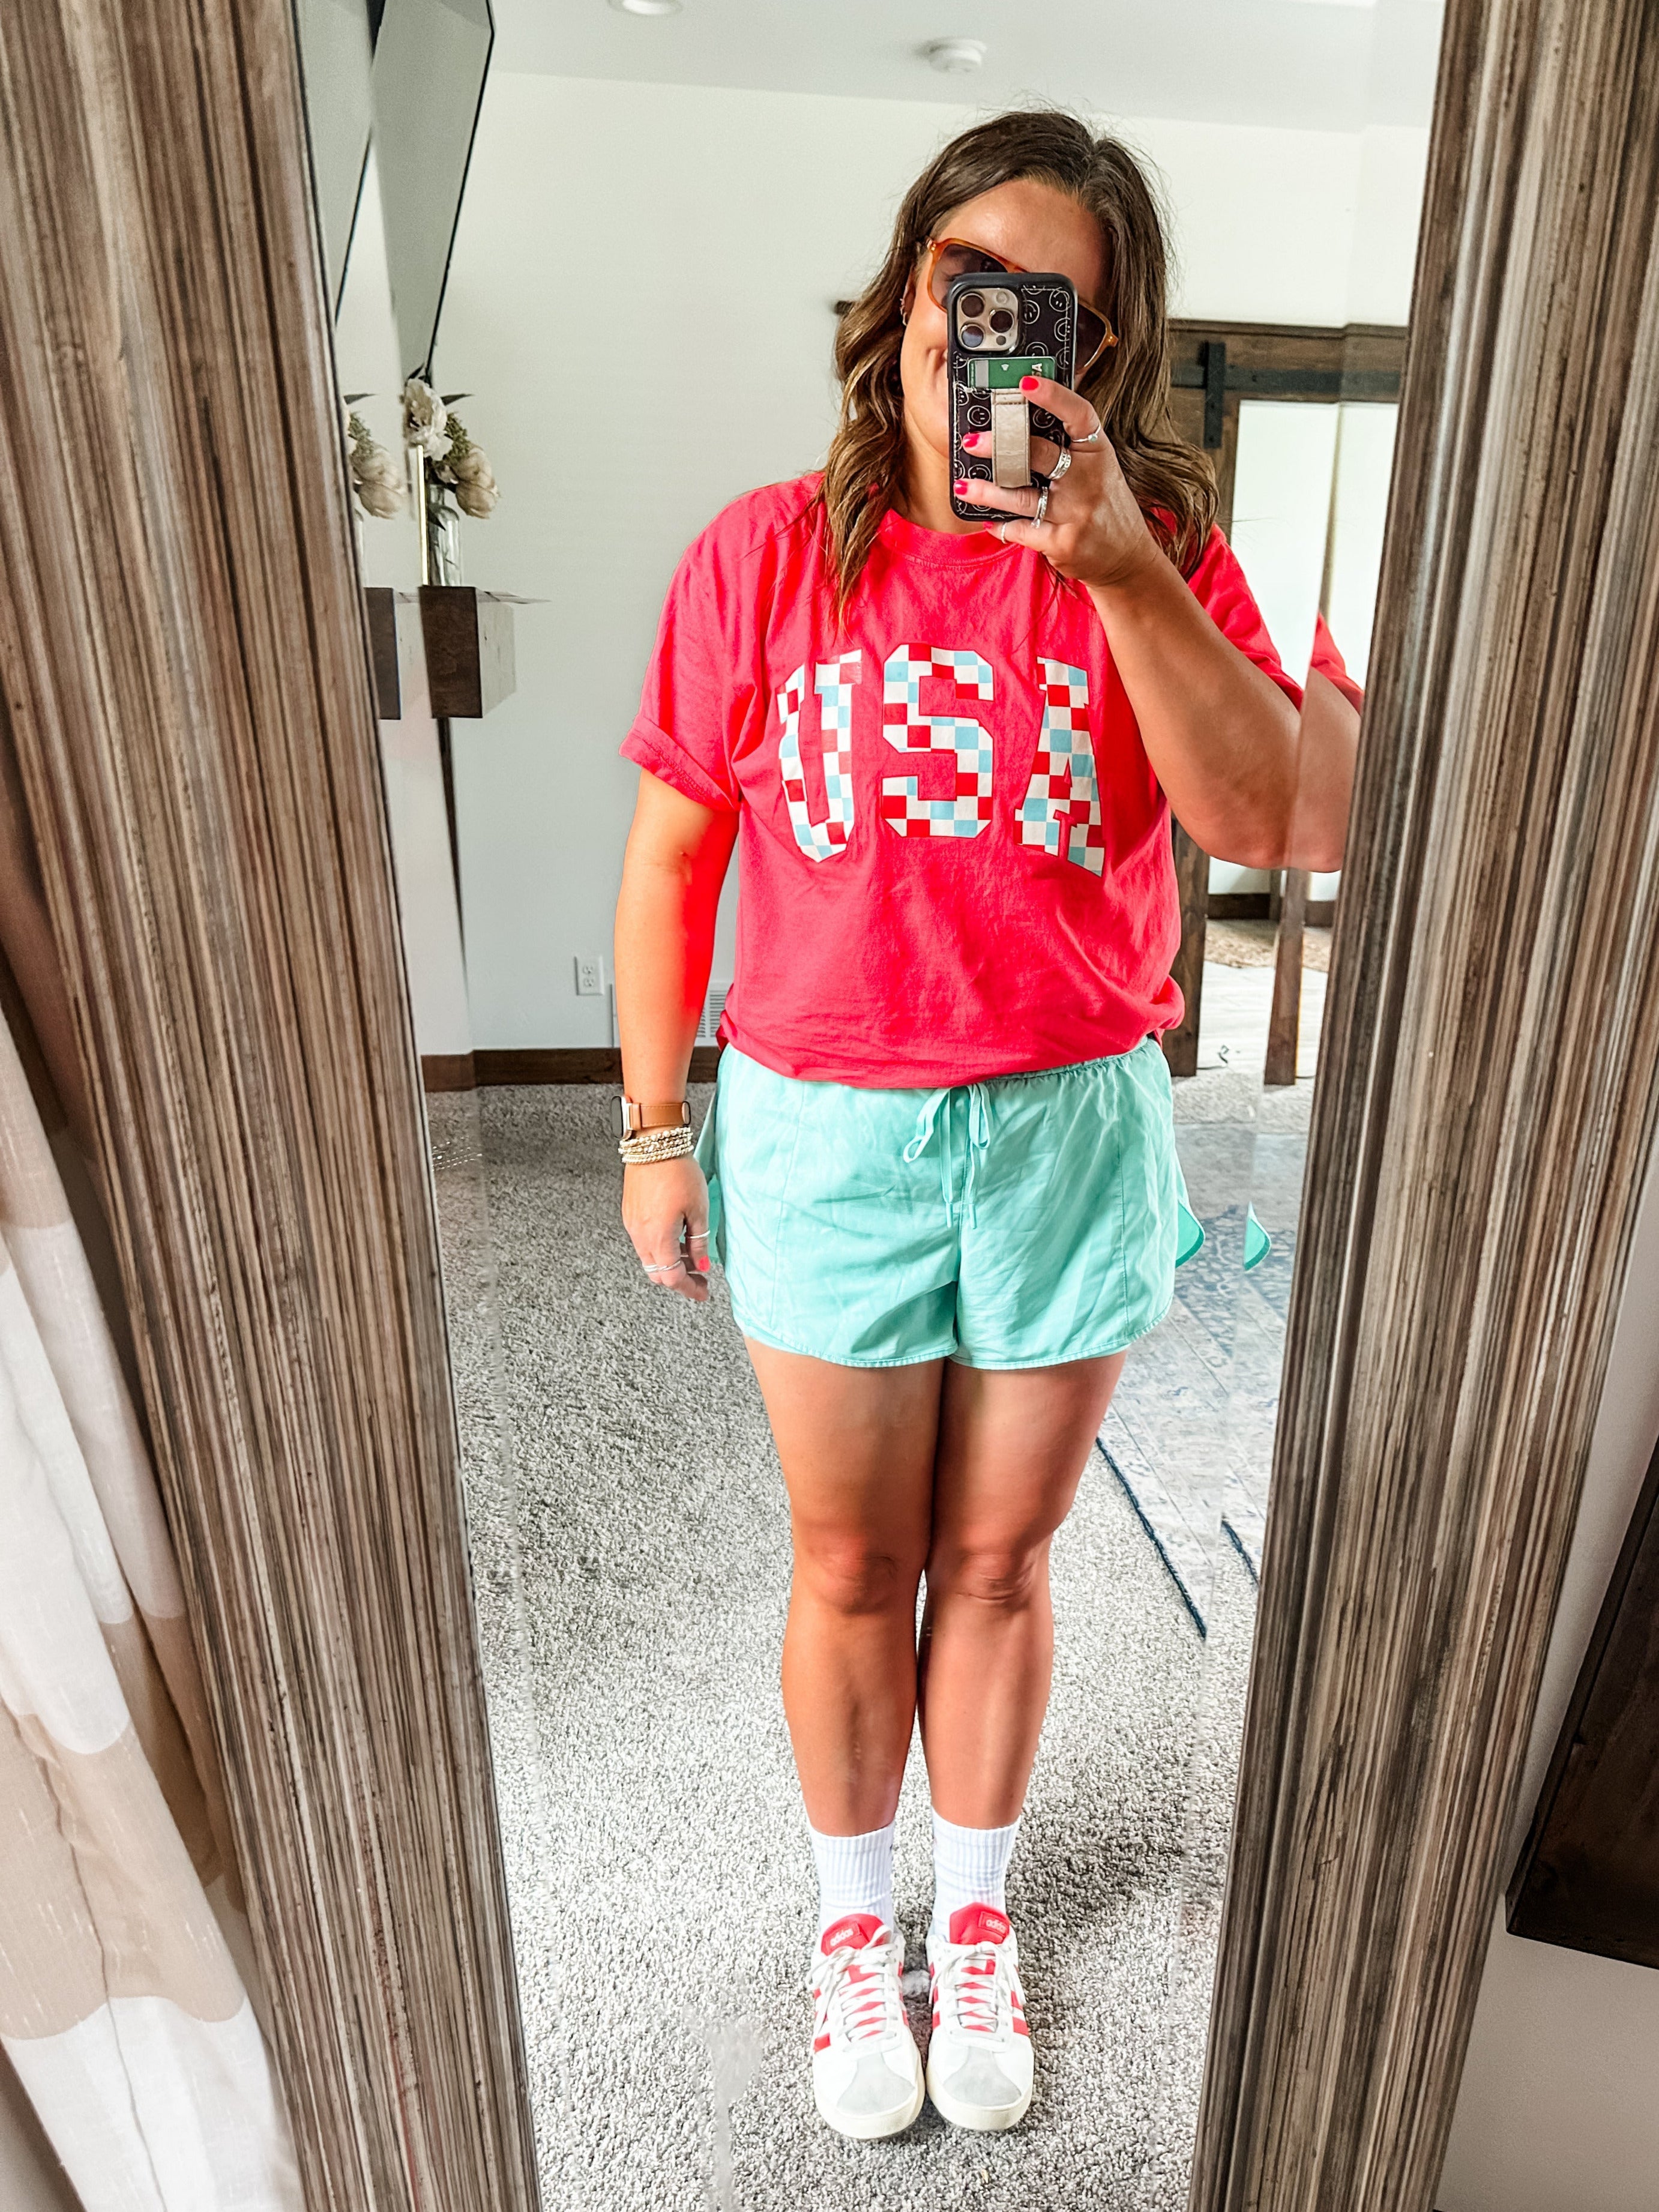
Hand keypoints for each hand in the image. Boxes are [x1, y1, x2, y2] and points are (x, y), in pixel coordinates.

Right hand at [623, 1154, 711, 1302]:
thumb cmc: (678, 1172)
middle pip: (657, 1273)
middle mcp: (640, 1236)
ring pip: (650, 1258)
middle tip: (700, 1277)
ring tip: (692, 1255)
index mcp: (658, 1238)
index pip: (672, 1278)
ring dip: (670, 1263)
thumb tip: (702, 1265)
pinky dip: (660, 1248)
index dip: (689, 1289)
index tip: (703, 1292)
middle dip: (680, 1279)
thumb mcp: (699, 1210)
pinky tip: (677, 1237)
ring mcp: (632, 1225)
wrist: (653, 1144)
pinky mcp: (630, 1214)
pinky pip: (644, 1242)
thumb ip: (698, 1242)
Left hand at [957, 376, 1158, 592]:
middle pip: (1040, 455)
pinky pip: (1021, 530)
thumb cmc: (1105, 506)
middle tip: (972, 441)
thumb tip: (1028, 413)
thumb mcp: (1098, 468)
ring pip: (1021, 497)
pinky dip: (1000, 526)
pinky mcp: (1062, 543)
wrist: (1128, 558)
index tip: (1025, 382)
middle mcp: (1089, 480)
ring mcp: (1076, 513)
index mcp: (1098, 453)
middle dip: (1001, 446)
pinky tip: (986, 520)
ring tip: (963, 486)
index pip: (1078, 414)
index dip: (1052, 396)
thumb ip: (1070, 445)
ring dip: (987, 491)